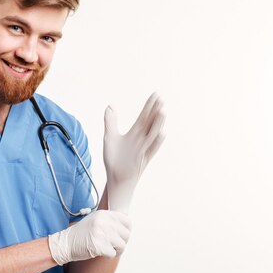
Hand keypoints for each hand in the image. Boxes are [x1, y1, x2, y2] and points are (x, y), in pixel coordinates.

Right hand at [48, 210, 131, 265]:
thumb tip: (126, 226)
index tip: (122, 235)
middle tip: (115, 245)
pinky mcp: (99, 246)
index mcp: (103, 214)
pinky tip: (101, 253)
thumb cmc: (80, 234)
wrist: (65, 243)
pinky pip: (113, 253)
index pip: (127, 221)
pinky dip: (109, 255)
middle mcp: (103, 222)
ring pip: (122, 245)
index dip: (126, 230)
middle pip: (126, 234)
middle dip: (122, 242)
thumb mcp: (94, 220)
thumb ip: (109, 221)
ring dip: (117, 250)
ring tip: (109, 250)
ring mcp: (101, 234)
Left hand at [103, 93, 165, 210]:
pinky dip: (157, 142)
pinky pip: (151, 150)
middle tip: (161, 98)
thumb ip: (111, 121)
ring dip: (158, 123)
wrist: (115, 177)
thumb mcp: (110, 137)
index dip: (149, 106)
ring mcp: (143, 149)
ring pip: (153, 134)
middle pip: (151, 122)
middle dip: (155, 111)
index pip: (144, 116)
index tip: (156, 94)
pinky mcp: (142, 159)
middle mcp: (141, 139)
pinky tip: (162, 133)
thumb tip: (110, 105)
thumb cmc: (114, 159)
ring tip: (162, 111)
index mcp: (135, 133)